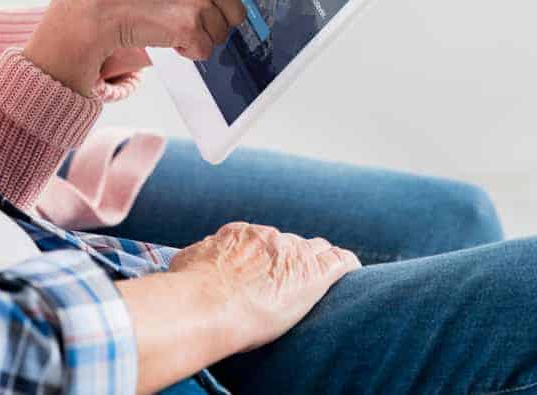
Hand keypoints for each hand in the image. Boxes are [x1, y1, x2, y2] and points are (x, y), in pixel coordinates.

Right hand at [24, 0, 324, 94]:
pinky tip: (167, 37)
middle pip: (237, 13)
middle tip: (181, 13)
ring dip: (199, 37)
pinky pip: (204, 49)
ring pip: (221, 34)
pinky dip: (188, 51)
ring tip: (169, 22)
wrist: (101, 4)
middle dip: (214, 21)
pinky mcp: (186, 24)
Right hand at [169, 222, 360, 353]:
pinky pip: (341, 261)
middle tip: (286, 283)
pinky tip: (350, 273)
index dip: (266, 255)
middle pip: (290, 243)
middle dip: (290, 259)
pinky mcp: (315, 274)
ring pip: (316, 250)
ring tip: (321, 279)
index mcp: (238, 234)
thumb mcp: (186, 263)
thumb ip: (199, 257)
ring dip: (317, 262)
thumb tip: (196, 260)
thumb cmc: (190, 289)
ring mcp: (293, 252)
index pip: (261, 239)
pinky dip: (346, 266)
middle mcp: (267, 237)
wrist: (207, 303)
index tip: (262, 270)